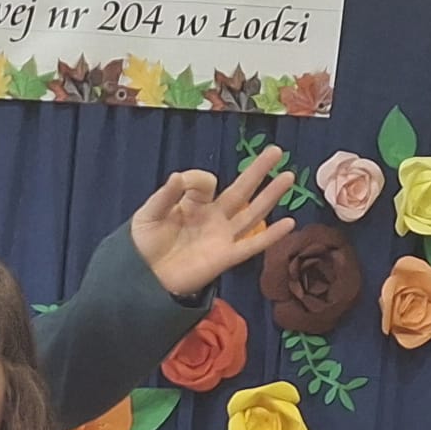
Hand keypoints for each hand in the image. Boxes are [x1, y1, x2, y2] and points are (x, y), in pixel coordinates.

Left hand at [130, 145, 296, 296]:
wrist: (141, 279)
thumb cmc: (142, 246)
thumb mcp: (148, 216)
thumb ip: (164, 196)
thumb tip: (179, 175)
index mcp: (193, 205)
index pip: (207, 183)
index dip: (197, 180)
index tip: (182, 182)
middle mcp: (212, 218)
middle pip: (241, 191)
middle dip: (258, 171)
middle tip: (277, 151)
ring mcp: (221, 237)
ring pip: (252, 213)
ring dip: (270, 196)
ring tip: (289, 176)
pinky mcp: (225, 257)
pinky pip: (252, 245)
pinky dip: (271, 236)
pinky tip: (289, 223)